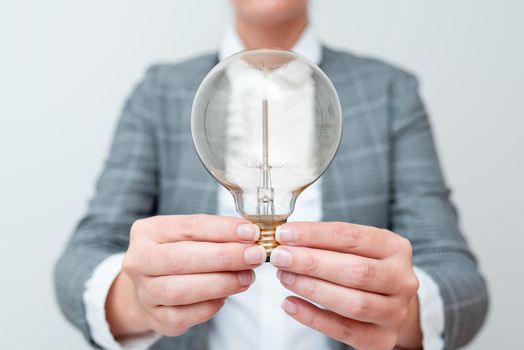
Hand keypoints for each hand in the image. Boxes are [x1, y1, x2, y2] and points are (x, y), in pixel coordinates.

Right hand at [106, 214, 266, 337]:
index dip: (222, 230)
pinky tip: (227, 296)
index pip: (187, 227)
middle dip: (224, 257)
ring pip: (180, 290)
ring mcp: (144, 292)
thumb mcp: (191, 234)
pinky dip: (210, 305)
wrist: (151, 284)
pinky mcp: (156, 318)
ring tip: (247, 277)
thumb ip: (216, 233)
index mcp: (148, 231)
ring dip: (220, 283)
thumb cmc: (178, 252)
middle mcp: (138, 261)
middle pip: (180, 259)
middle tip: (254, 256)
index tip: (250, 233)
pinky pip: (184, 315)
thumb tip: (250, 237)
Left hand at [271, 222, 420, 349]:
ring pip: (353, 303)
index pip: (352, 237)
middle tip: (281, 257)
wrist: (390, 301)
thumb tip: (286, 237)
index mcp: (395, 248)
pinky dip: (313, 317)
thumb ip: (326, 242)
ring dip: (312, 288)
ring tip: (284, 277)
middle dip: (312, 263)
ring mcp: (395, 312)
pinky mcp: (382, 338)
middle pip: (356, 271)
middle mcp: (402, 279)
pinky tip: (290, 303)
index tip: (285, 234)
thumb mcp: (355, 247)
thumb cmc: (364, 266)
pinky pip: (344, 330)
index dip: (315, 235)